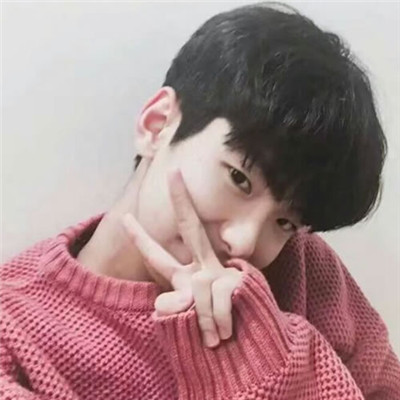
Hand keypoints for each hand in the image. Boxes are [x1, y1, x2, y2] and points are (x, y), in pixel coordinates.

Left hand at [122, 167, 243, 347]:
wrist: (254, 343)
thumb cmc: (218, 331)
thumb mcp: (190, 321)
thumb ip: (174, 307)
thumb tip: (162, 302)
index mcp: (188, 276)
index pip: (159, 256)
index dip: (141, 238)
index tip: (125, 218)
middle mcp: (204, 267)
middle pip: (190, 227)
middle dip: (181, 199)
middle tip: (171, 172)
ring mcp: (221, 273)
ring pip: (196, 290)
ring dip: (203, 322)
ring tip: (214, 339)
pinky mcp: (237, 282)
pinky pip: (215, 303)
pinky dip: (216, 324)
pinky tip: (226, 332)